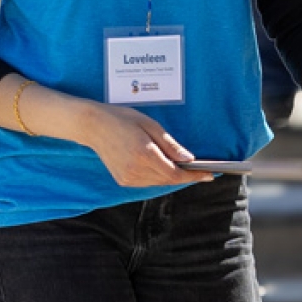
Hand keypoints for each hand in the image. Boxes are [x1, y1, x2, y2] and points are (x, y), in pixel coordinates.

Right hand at [77, 104, 209, 187]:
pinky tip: (160, 166)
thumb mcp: (151, 126)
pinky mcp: (123, 180)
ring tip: (180, 166)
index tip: (209, 175)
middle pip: (168, 180)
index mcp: (145, 155)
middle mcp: (136, 170)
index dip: (194, 176)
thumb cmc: (122, 120)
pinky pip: (147, 182)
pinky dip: (157, 176)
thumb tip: (189, 159)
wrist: (92, 126)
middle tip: (199, 169)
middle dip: (185, 175)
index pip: (176, 173)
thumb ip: (170, 145)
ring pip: (158, 182)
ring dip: (171, 176)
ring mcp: (128, 178)